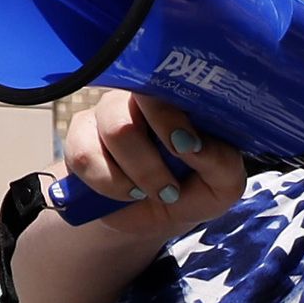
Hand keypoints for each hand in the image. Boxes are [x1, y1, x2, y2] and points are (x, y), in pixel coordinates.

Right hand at [54, 87, 248, 227]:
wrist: (160, 216)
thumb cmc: (197, 188)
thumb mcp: (224, 183)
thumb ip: (219, 161)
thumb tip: (191, 144)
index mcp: (176, 99)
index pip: (159, 87)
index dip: (165, 116)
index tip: (182, 146)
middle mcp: (138, 99)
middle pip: (123, 114)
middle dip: (146, 163)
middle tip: (168, 190)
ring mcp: (105, 116)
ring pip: (105, 136)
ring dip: (130, 177)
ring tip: (147, 193)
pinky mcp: (80, 140)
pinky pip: (82, 156)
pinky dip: (107, 184)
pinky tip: (126, 192)